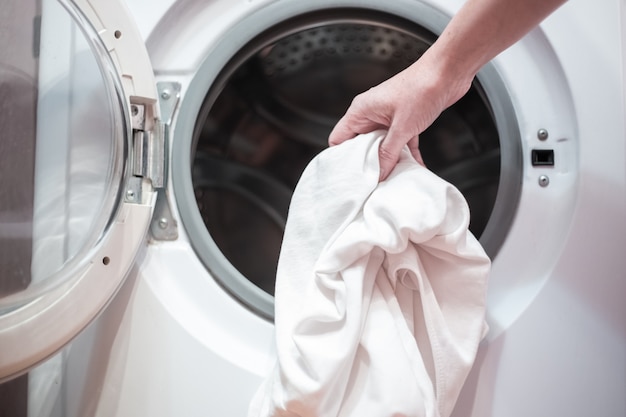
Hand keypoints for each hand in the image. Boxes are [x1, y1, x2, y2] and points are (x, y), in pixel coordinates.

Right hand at [328, 58, 470, 180]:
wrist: (448, 73)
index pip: (339, 138)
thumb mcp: (402, 127)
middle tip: (373, 180)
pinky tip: (414, 167)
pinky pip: (401, 142)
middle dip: (368, 163)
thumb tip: (379, 172)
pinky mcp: (405, 120)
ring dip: (389, 160)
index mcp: (361, 110)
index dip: (342, 157)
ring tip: (393, 177)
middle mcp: (372, 113)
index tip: (351, 175)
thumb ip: (388, 152)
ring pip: (382, 145)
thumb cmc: (423, 87)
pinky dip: (407, 154)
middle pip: (361, 145)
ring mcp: (388, 117)